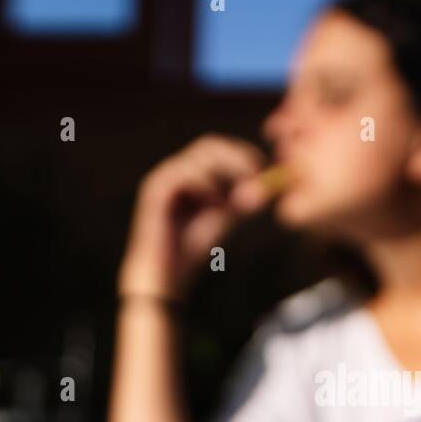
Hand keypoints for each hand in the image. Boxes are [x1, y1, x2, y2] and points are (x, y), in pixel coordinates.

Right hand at [120, 135, 269, 298]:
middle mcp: (174, 171)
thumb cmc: (189, 251)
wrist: (165, 276)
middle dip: (238, 158)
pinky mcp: (155, 190)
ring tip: (233, 202)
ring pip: (199, 156)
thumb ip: (238, 200)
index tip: (265, 169)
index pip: (217, 149)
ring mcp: (163, 178)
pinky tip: (217, 205)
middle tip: (256, 175)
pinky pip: (186, 173)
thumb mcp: (222, 219)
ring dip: (224, 174)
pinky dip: (206, 185)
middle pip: (209, 145)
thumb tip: (263, 184)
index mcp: (188, 175)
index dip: (243, 153)